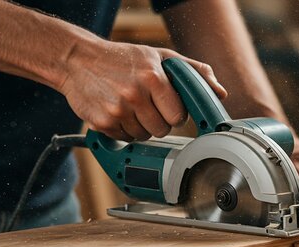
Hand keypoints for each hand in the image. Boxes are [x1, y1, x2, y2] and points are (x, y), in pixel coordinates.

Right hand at [58, 40, 226, 140]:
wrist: (78, 60)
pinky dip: (124, 130)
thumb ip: (193, 72)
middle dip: (159, 121)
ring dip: (141, 127)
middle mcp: (135, 94)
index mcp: (153, 77)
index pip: (178, 116)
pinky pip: (125, 139)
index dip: (175, 113)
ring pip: (144, 136)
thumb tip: (220, 92)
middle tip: (148, 105)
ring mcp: (117, 110)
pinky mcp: (103, 122)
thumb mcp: (160, 56)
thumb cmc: (124, 58)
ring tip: (131, 107)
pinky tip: (118, 112)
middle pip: (162, 130)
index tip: (168, 106)